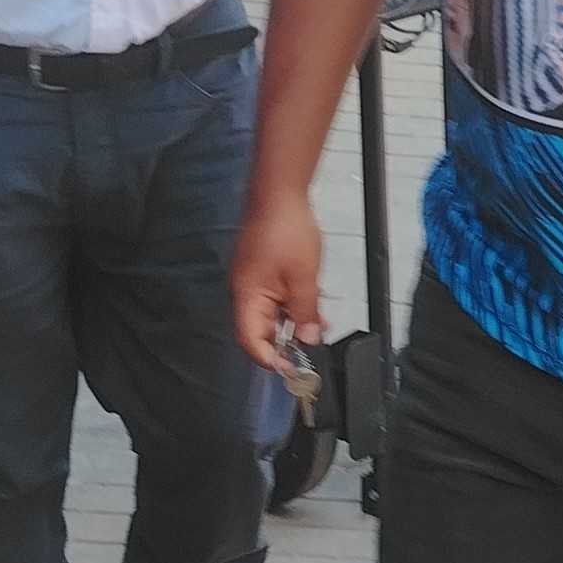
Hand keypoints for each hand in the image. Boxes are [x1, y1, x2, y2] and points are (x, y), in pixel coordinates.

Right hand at [232, 183, 324, 374]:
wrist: (280, 193)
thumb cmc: (284, 227)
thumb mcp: (304, 277)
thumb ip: (306, 311)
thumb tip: (308, 338)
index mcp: (247, 295)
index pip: (251, 341)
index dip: (270, 359)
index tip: (293, 369)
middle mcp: (245, 292)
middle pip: (260, 331)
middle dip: (286, 343)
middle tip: (310, 353)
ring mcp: (253, 282)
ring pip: (271, 315)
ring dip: (292, 325)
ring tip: (317, 329)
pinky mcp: (262, 273)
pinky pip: (275, 299)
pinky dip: (292, 308)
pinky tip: (312, 309)